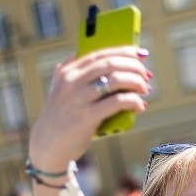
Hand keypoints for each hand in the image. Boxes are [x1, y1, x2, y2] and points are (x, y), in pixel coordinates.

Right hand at [28, 46, 150, 170]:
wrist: (48, 144)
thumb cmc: (62, 116)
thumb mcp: (60, 88)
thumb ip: (72, 71)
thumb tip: (95, 56)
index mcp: (68, 72)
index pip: (100, 53)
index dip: (124, 51)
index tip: (141, 54)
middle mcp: (72, 82)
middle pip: (111, 64)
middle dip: (134, 67)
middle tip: (146, 75)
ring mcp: (79, 99)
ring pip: (116, 80)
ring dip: (136, 82)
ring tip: (145, 89)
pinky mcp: (87, 117)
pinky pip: (117, 102)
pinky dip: (133, 101)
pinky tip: (140, 106)